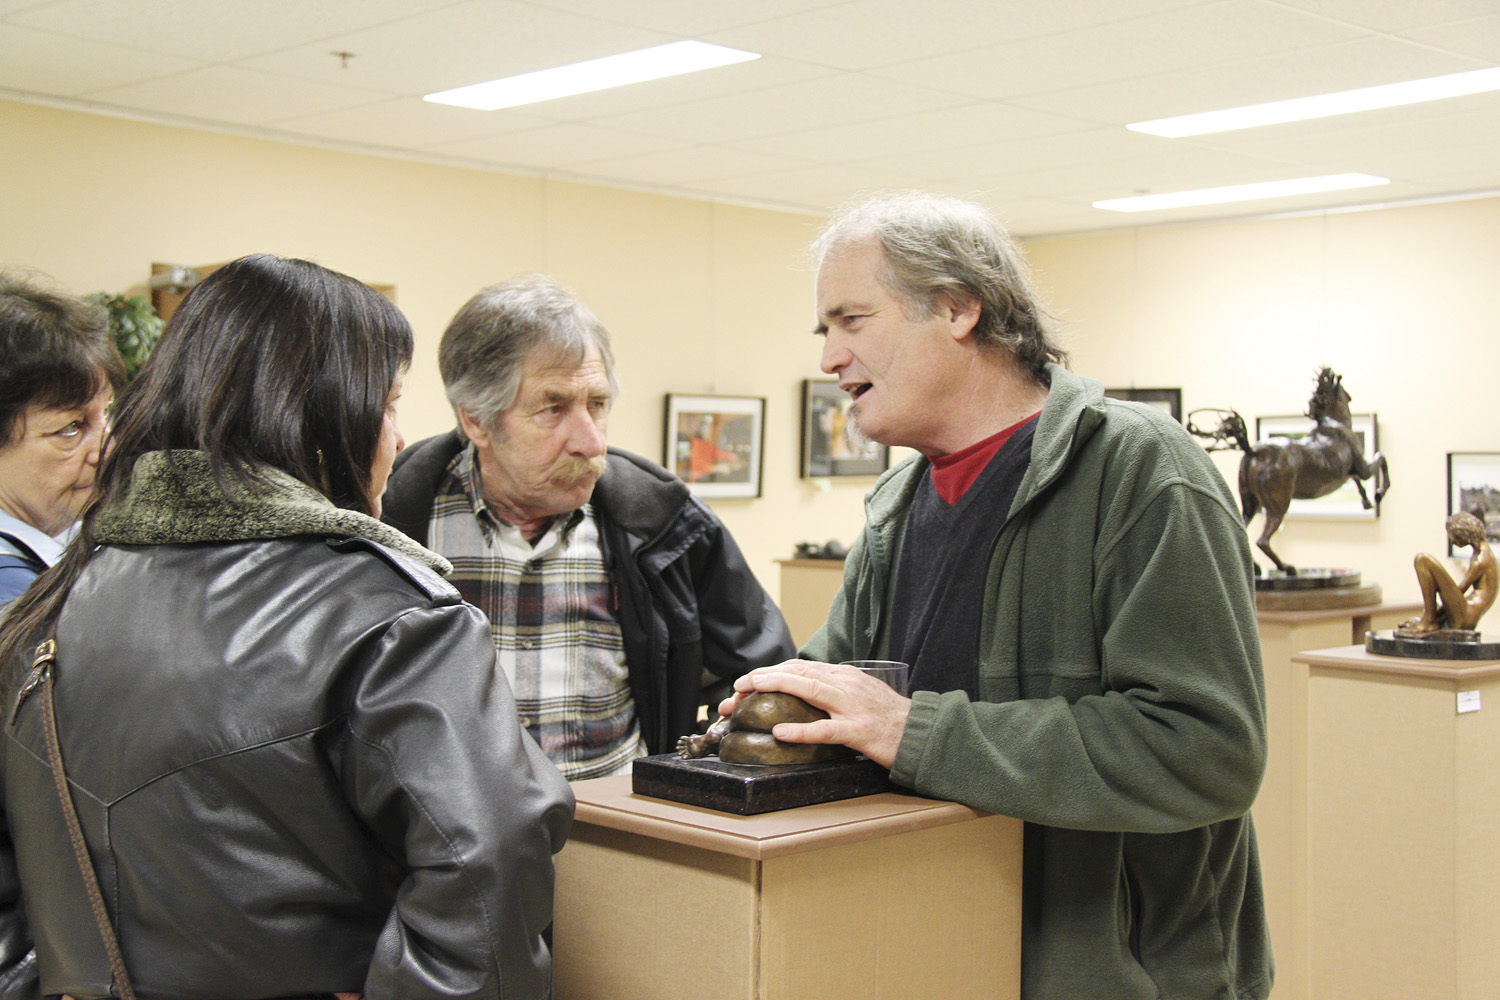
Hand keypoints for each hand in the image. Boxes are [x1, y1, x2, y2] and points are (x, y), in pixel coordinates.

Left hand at [720, 660, 910, 767]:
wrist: (920, 733)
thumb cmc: (888, 717)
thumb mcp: (858, 694)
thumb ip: (832, 690)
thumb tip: (802, 690)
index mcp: (843, 676)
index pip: (799, 668)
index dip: (770, 673)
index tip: (746, 682)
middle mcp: (845, 685)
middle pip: (797, 674)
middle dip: (762, 679)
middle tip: (735, 689)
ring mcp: (852, 707)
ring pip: (808, 691)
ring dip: (775, 689)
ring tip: (748, 692)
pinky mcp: (859, 731)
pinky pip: (826, 730)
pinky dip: (801, 730)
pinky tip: (780, 732)